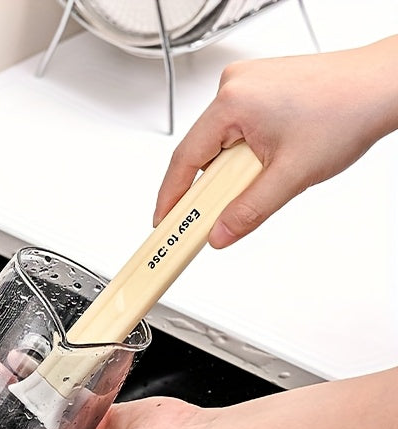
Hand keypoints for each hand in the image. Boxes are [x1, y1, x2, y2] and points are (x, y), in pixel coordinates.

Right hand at [154, 35, 397, 247]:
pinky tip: (267, 162)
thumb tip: (220, 233)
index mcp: (232, 101)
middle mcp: (233, 86)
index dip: (170, 198)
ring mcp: (245, 85)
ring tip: (265, 178)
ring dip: (231, 172)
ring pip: (218, 145)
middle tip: (215, 218)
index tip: (164, 224)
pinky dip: (242, 156)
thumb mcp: (292, 175)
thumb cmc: (348, 111)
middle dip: (209, 189)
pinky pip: (234, 132)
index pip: (184, 160)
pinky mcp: (258, 90)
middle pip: (200, 153)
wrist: (382, 86)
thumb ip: (249, 211)